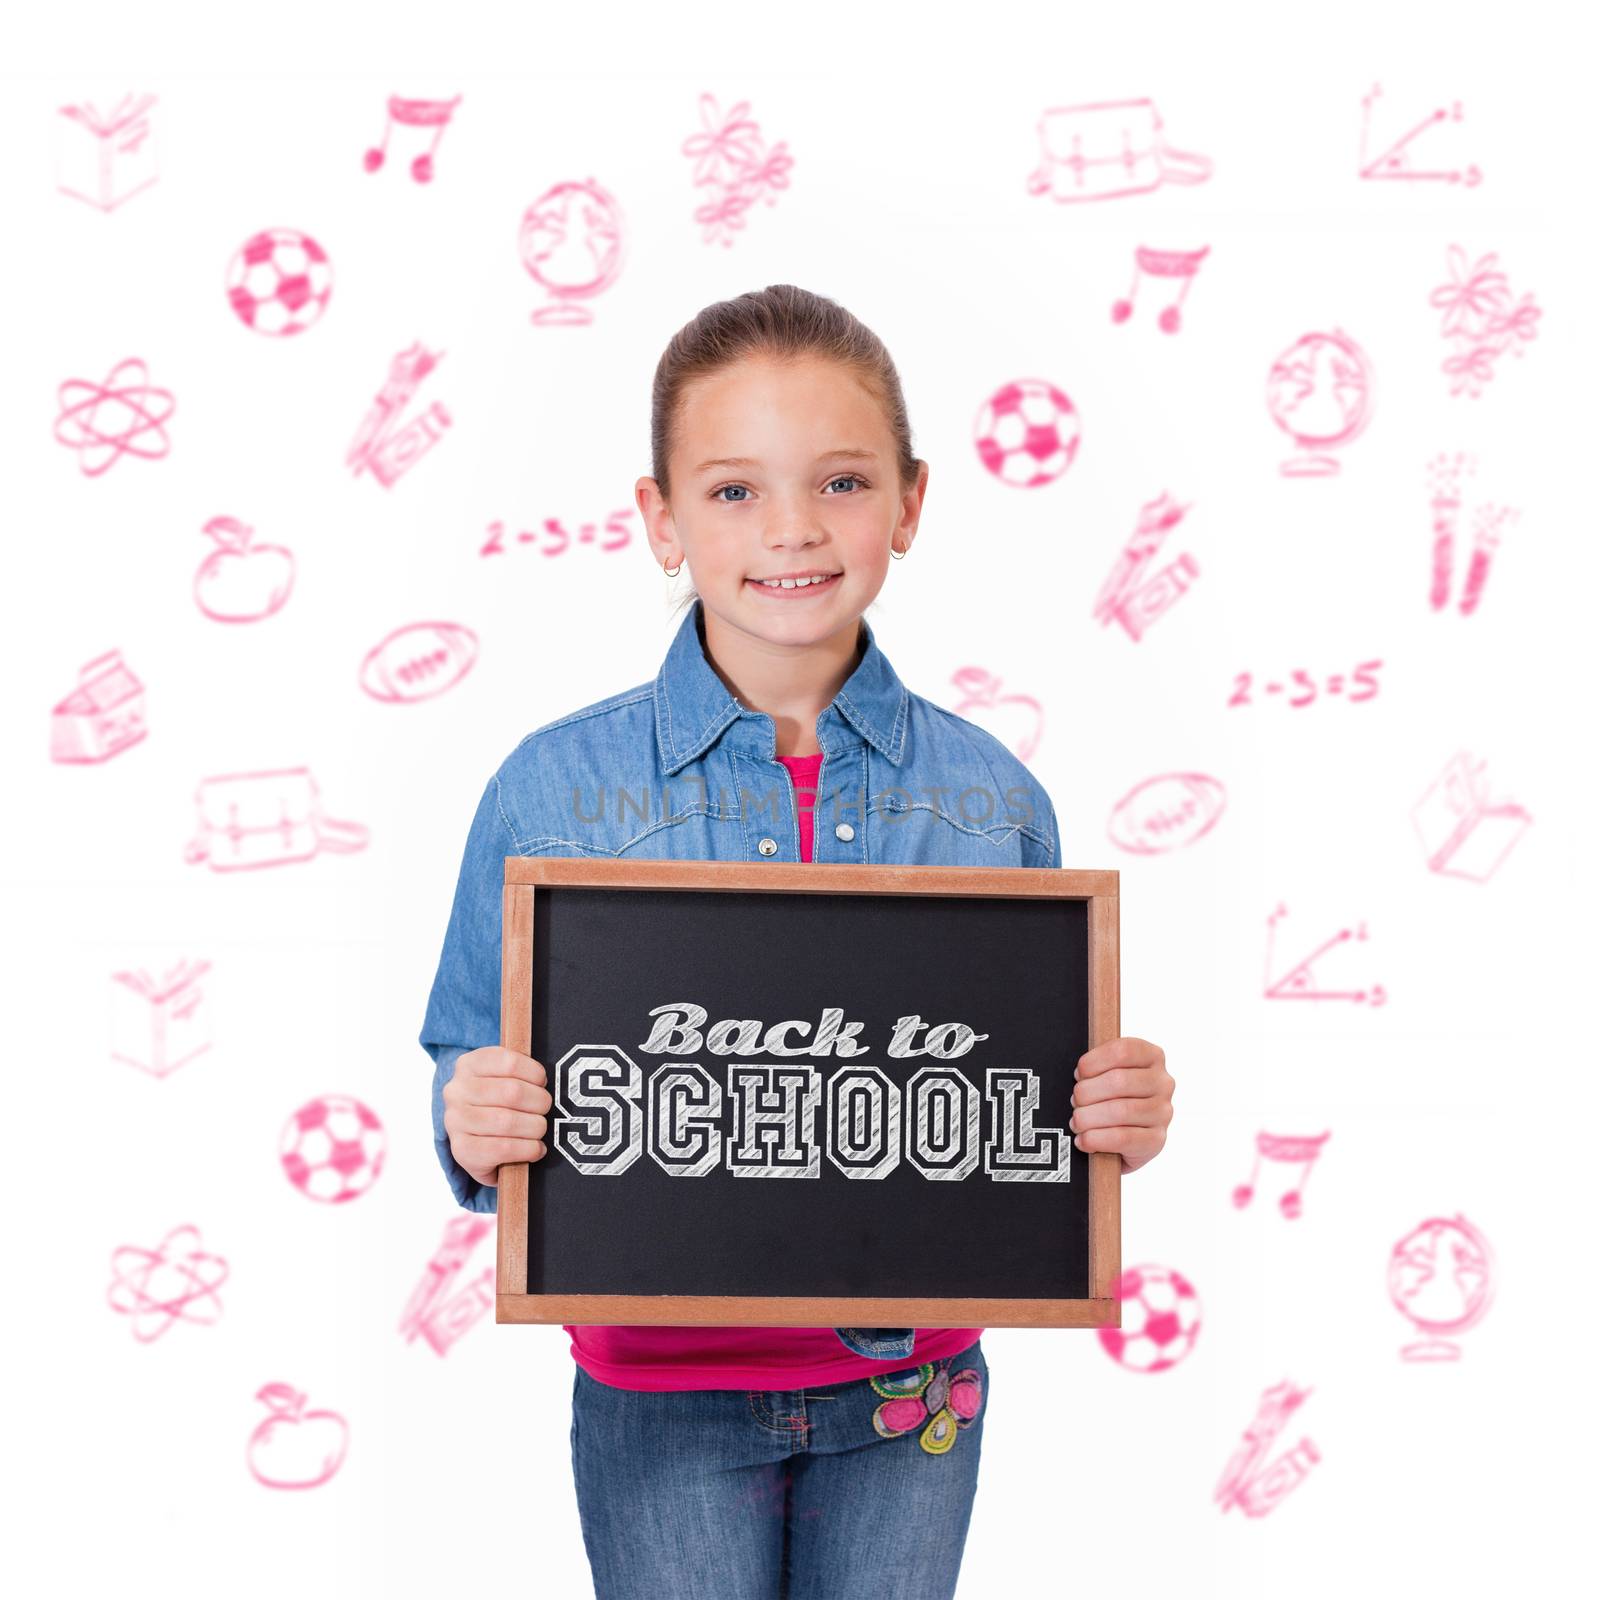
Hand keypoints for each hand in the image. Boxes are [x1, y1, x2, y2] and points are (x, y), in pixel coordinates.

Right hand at [442, 1046, 552, 1188]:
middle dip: (539, 1102)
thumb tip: (546, 1081)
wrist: (476, 1145)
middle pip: (512, 1092)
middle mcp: (456, 1091)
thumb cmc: (497, 1105)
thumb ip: (521, 1074)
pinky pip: (503, 1149)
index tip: (542, 1082)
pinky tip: (535, 1148)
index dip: (535, 1073)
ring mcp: (455, 1121)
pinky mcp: (461, 1150)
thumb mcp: (504, 1079)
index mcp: (468, 1065)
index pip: (509, 1062)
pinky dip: (527, 1149)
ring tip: (540, 1130)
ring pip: (507, 1121)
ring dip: (535, 1127)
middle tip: (545, 1109)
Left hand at [1069, 1036, 1173, 1174]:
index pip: (1122, 1051)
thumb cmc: (1113, 1097)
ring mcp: (1162, 1112)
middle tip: (1075, 1101)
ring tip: (1077, 1121)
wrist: (1127, 1137)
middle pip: (1119, 1081)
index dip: (1093, 1062)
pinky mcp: (1157, 1140)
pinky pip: (1123, 1138)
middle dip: (1087, 1092)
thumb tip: (1079, 1076)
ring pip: (1120, 1111)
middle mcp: (1163, 1083)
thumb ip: (1098, 1067)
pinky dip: (1096, 1139)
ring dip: (1088, 1117)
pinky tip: (1084, 1139)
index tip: (1079, 1074)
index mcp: (1152, 1057)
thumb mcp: (1108, 1073)